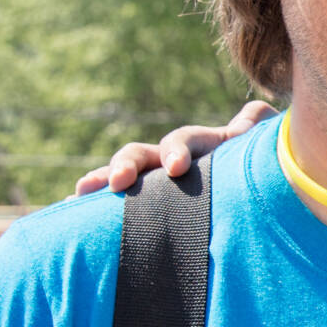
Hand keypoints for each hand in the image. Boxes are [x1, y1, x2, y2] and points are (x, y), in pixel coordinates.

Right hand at [72, 99, 277, 195]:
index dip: (176, 151)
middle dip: (127, 165)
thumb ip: (255, 129)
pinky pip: (110, 206)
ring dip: (100, 182)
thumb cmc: (251, 169)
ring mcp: (149, 182)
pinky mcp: (141, 206)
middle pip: (138, 155)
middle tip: (120, 182)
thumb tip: (258, 113)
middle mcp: (164, 160)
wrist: (244, 192)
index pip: (181, 141)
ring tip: (78, 197)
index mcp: (195, 146)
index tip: (176, 168)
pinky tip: (68, 213)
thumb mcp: (255, 149)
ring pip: (119, 177)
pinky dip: (89, 208)